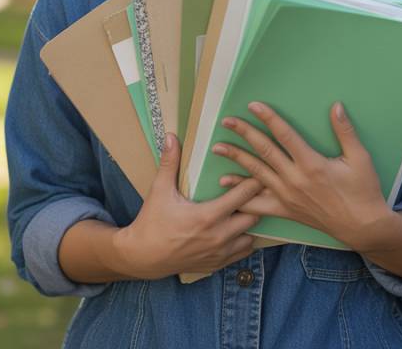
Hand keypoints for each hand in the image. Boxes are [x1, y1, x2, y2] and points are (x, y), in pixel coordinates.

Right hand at [113, 132, 262, 278]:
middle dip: (255, 204)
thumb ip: (169, 163)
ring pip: (251, 237)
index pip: (243, 196)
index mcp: (207, 216)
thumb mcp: (160, 191)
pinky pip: (243, 252)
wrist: (143, 258)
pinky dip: (244, 241)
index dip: (254, 183)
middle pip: (254, 217)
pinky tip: (238, 229)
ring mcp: (219, 253)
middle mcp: (218, 236)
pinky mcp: (217, 264)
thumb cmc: (152, 222)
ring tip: (246, 211)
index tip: (259, 174)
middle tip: (254, 192)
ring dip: (250, 224)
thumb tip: (172, 136)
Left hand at [213, 101, 398, 251]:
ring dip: (236, 159)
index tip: (253, 105)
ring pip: (256, 174)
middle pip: (264, 151)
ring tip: (218, 147)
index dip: (268, 118)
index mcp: (312, 164)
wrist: (362, 226)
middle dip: (244, 133)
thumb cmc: (363, 190)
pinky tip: (224, 183)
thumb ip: (346, 131)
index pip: (285, 135)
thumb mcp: (360, 158)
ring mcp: (287, 196)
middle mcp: (295, 179)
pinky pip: (257, 203)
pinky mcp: (285, 210)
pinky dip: (239, 193)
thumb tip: (336, 106)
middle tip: (227, 121)